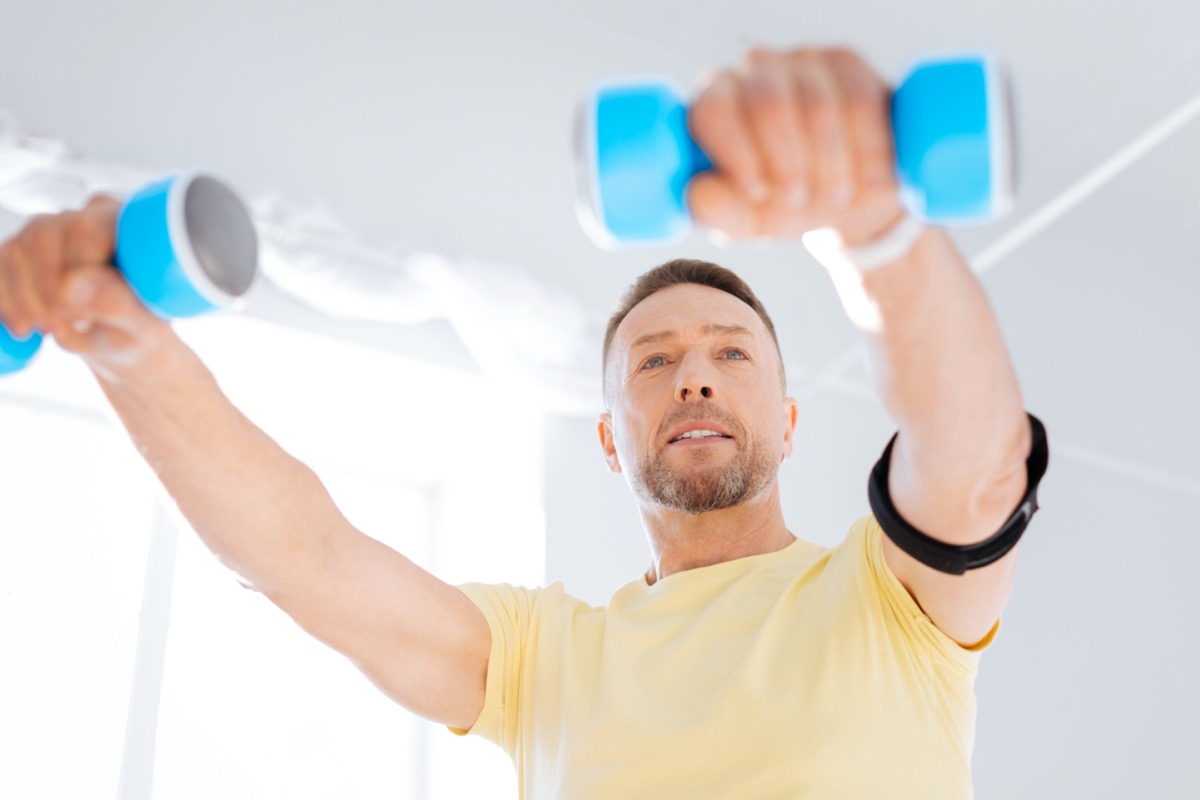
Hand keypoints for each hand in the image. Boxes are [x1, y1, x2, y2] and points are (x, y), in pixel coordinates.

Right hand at [0, 195, 169, 377]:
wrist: (121, 339)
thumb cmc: (139, 329)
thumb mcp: (141, 328)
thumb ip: (117, 304)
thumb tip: (75, 285)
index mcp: (126, 226)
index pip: (87, 229)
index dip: (76, 272)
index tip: (84, 316)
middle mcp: (84, 217)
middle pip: (43, 237)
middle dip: (47, 292)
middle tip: (64, 326)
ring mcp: (49, 230)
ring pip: (15, 251)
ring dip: (26, 301)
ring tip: (54, 329)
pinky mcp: (21, 250)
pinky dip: (6, 302)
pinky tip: (27, 327)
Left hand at [687, 46, 905, 246]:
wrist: (846, 192)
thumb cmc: (783, 202)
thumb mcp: (750, 219)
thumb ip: (719, 211)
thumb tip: (698, 194)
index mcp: (714, 102)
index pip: (715, 111)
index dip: (737, 153)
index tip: (759, 193)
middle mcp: (752, 71)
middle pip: (768, 104)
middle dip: (789, 162)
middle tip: (801, 201)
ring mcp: (800, 61)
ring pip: (818, 104)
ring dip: (831, 162)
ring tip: (838, 198)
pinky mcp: (846, 63)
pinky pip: (859, 100)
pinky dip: (866, 148)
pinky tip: (869, 179)